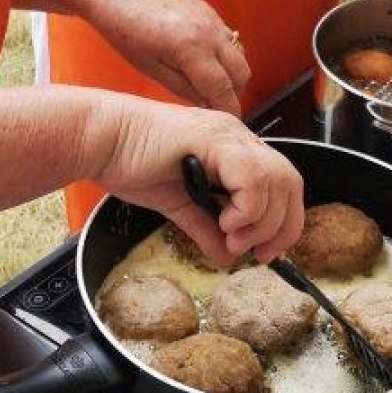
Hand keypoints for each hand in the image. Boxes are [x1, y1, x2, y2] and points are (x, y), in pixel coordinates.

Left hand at [81, 0, 249, 114]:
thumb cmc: (122, 26)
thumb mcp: (149, 68)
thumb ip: (182, 88)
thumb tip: (205, 104)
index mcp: (191, 47)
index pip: (222, 89)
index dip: (228, 110)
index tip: (228, 122)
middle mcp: (208, 30)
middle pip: (241, 73)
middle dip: (234, 94)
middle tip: (214, 106)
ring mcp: (211, 17)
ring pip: (240, 56)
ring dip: (232, 75)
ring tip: (207, 86)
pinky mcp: (208, 10)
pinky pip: (229, 40)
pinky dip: (225, 56)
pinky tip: (203, 63)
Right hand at [91, 99, 303, 264]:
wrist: (101, 140)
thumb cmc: (130, 162)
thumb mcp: (178, 206)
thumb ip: (206, 228)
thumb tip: (227, 257)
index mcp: (234, 150)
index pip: (282, 185)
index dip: (284, 223)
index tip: (266, 253)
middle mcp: (238, 138)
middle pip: (290, 183)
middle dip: (281, 226)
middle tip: (258, 253)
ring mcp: (228, 135)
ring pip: (278, 180)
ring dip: (262, 221)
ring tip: (234, 238)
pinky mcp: (213, 140)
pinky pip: (252, 177)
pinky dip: (247, 207)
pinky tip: (225, 221)